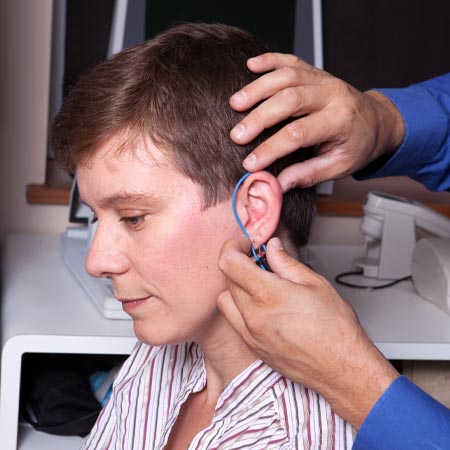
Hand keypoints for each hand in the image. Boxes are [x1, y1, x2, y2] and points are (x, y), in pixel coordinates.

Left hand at [217, 237, 398, 427]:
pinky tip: (260, 305)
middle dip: (239, 264)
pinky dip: (239, 307)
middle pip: (227, 279)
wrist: (341, 368)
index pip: (229, 262)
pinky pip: (233, 320)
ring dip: (236, 286)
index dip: (233, 246)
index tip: (245, 243)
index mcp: (268, 294)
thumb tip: (272, 248)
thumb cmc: (335, 329)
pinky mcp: (252, 346)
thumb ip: (286, 263)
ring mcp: (250, 333)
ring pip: (226, 299)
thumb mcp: (315, 283)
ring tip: (258, 284)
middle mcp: (253, 315)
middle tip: (259, 260)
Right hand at [230, 53, 404, 189]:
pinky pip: (291, 60)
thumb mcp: (339, 166)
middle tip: (237, 135)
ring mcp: (323, 79)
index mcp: (340, 120)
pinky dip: (270, 60)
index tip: (251, 163)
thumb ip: (307, 174)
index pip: (299, 134)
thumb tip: (277, 185)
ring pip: (287, 76)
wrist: (376, 120)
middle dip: (260, 117)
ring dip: (258, 88)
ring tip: (235, 103)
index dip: (271, 149)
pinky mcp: (315, 71)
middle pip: (290, 100)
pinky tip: (251, 65)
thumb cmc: (358, 144)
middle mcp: (332, 94)